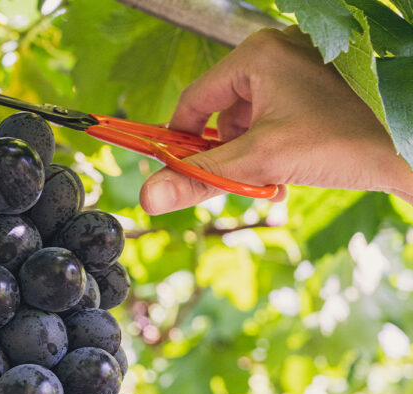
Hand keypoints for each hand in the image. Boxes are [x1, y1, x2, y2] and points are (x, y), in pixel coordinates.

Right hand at [140, 27, 412, 213]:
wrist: (408, 146)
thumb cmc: (344, 141)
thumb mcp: (261, 162)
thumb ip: (201, 178)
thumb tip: (149, 196)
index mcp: (257, 56)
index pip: (195, 100)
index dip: (180, 140)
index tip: (176, 171)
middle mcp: (274, 54)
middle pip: (222, 113)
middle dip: (227, 154)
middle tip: (238, 181)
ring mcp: (295, 69)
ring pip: (247, 122)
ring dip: (250, 158)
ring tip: (271, 179)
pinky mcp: (311, 87)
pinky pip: (271, 120)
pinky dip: (270, 150)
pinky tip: (286, 172)